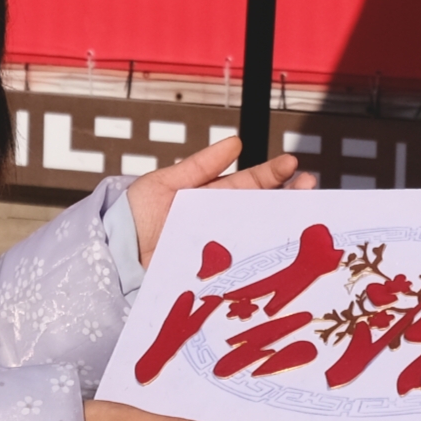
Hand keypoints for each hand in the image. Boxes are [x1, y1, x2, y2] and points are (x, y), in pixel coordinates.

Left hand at [122, 133, 308, 265]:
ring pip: (257, 240)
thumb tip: (236, 142)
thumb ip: (200, 166)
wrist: (109, 254)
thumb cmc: (132, 217)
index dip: (271, 175)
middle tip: (310, 186)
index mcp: (210, 201)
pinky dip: (260, 265)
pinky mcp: (212, 279)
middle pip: (261, 212)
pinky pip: (239, 272)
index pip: (248, 184)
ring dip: (282, 228)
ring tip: (304, 213)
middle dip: (287, 198)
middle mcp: (219, 226)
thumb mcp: (166, 183)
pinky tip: (277, 255)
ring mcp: (218, 253)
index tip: (293, 165)